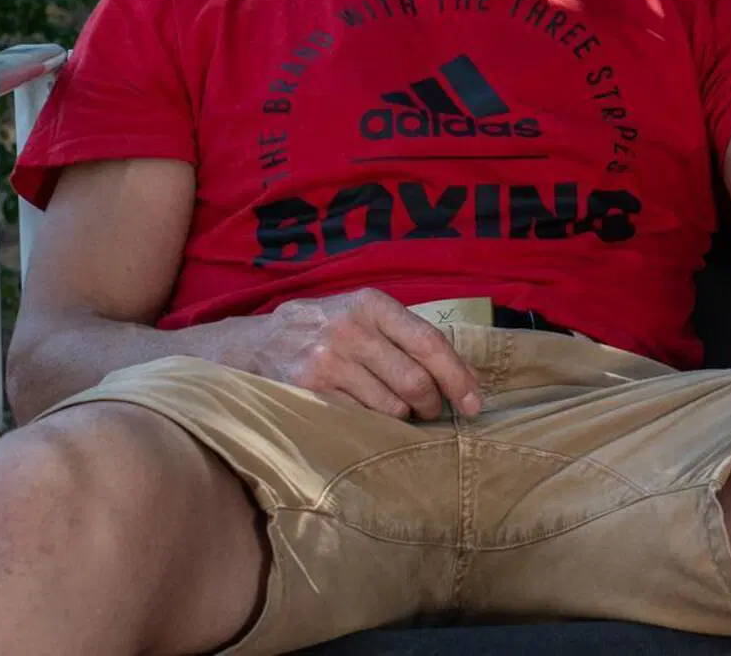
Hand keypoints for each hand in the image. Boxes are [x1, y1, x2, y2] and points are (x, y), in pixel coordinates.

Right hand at [249, 288, 481, 419]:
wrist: (254, 343)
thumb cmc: (323, 329)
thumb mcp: (360, 314)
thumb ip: (403, 335)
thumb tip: (462, 374)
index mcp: (372, 305)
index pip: (429, 342)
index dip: (458, 376)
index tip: (475, 403)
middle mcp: (351, 330)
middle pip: (416, 380)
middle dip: (433, 404)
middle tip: (432, 411)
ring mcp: (328, 361)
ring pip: (391, 407)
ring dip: (403, 418)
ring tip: (396, 411)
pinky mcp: (309, 390)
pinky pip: (361, 419)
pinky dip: (374, 425)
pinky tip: (369, 419)